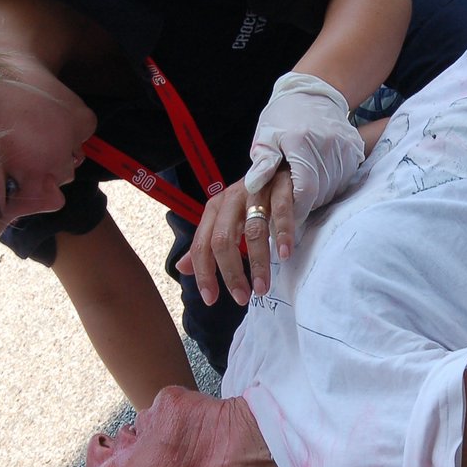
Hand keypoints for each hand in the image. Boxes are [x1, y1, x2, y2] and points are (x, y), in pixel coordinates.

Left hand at [176, 167, 295, 305]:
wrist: (282, 167)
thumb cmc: (253, 201)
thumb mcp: (227, 221)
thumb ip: (206, 244)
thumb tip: (182, 268)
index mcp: (215, 209)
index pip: (202, 244)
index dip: (204, 273)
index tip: (211, 299)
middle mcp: (232, 200)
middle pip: (223, 239)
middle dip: (231, 272)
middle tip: (241, 298)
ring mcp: (257, 192)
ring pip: (253, 230)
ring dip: (258, 263)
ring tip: (262, 288)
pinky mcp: (281, 187)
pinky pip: (282, 211)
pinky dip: (283, 234)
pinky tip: (284, 255)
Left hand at [244, 72, 365, 230]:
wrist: (315, 93)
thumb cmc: (285, 115)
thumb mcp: (267, 135)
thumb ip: (262, 161)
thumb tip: (253, 185)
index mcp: (302, 143)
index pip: (304, 190)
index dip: (297, 211)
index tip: (288, 222)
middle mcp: (327, 146)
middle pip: (319, 193)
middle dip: (304, 205)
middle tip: (291, 207)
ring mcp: (344, 149)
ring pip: (332, 189)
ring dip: (317, 196)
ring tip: (302, 188)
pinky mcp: (354, 150)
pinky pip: (343, 180)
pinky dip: (329, 186)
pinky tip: (317, 178)